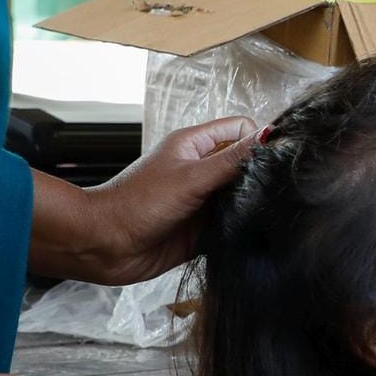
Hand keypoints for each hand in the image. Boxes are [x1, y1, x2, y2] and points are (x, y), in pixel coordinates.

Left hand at [75, 116, 258, 284]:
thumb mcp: (191, 177)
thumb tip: (270, 137)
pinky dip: (241, 229)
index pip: (240, 129)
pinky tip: (246, 233)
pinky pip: (232, 225)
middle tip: (269, 190)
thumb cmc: (136, 204)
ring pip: (241, 196)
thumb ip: (231, 160)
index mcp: (195, 146)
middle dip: (259, 175)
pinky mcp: (202, 230)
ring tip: (257, 212)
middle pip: (245, 163)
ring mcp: (202, 201)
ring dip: (251, 204)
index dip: (258, 140)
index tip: (272, 160)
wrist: (104, 246)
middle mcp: (201, 171)